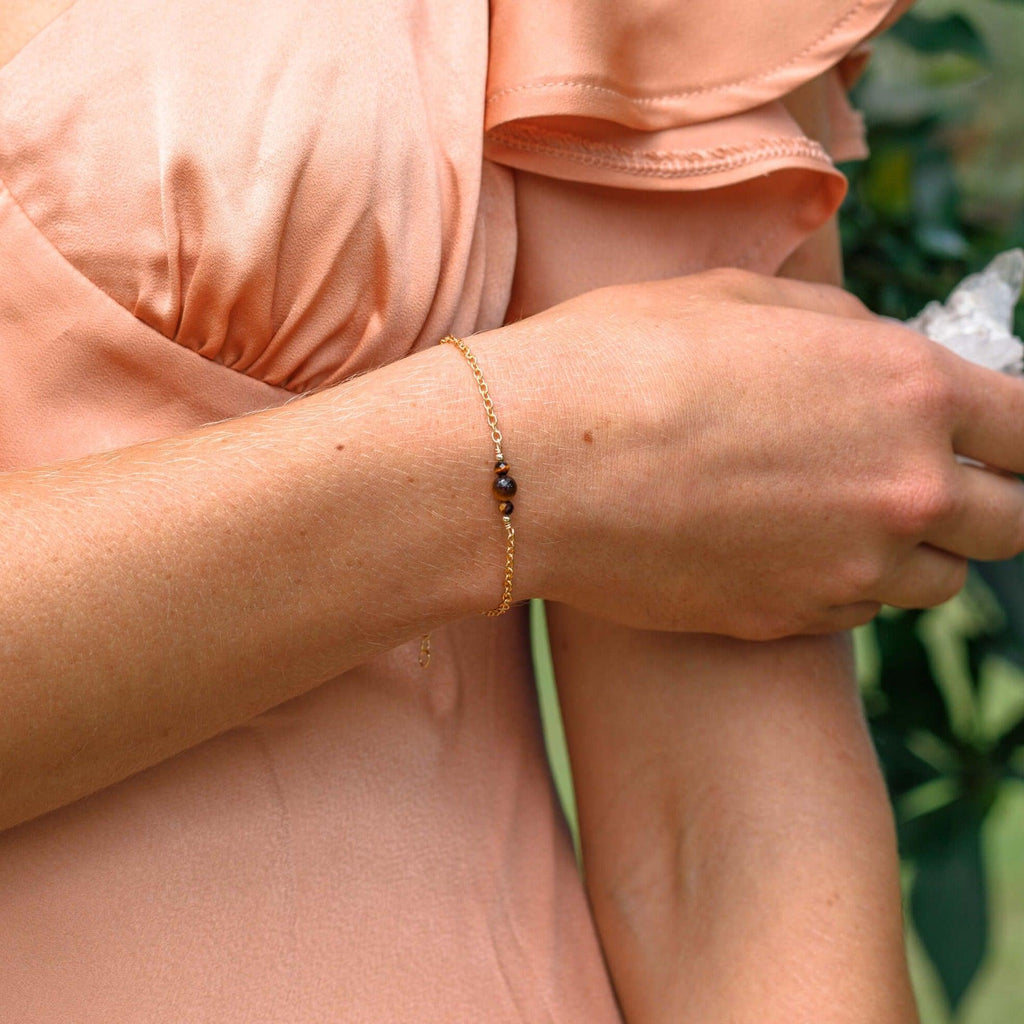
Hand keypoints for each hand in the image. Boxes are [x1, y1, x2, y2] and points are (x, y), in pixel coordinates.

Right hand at [491, 268, 1023, 637]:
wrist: (533, 464)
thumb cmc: (623, 358)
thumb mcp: (744, 301)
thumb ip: (843, 331)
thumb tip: (880, 354)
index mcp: (906, 390)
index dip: (1023, 433)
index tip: (1002, 436)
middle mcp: (899, 492)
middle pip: (1013, 522)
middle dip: (991, 498)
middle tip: (937, 478)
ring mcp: (845, 572)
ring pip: (936, 581)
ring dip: (915, 548)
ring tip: (847, 514)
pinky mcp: (784, 623)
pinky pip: (854, 614)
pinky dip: (843, 585)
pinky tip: (782, 548)